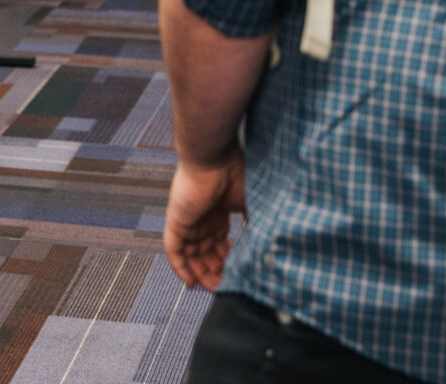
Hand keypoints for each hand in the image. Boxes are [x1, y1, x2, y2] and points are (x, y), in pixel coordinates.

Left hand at [164, 149, 244, 291]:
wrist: (213, 155)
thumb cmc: (234, 172)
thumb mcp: (252, 203)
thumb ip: (258, 224)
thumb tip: (271, 245)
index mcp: (218, 213)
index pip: (220, 244)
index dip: (229, 262)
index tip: (239, 277)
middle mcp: (202, 218)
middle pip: (206, 253)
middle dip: (216, 272)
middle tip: (228, 288)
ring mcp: (188, 220)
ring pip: (191, 256)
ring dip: (201, 274)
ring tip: (214, 290)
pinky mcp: (176, 221)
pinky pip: (174, 250)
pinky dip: (181, 267)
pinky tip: (191, 283)